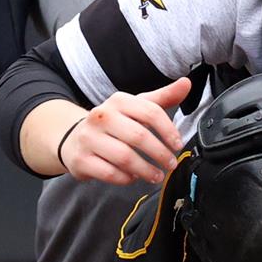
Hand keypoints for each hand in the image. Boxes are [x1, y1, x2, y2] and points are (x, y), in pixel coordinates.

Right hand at [58, 77, 192, 184]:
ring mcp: (88, 138)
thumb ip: (163, 97)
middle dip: (160, 154)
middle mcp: (101, 116)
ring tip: (157, 175)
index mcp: (118, 101)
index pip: (151, 112)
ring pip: (124, 157)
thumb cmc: (113, 123)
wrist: (74, 138)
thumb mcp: (136, 107)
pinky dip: (126, 178)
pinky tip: (133, 177)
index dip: (169, 131)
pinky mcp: (81, 159)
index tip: (177, 145)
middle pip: (139, 136)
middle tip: (171, 164)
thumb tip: (186, 83)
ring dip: (146, 170)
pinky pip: (109, 172)